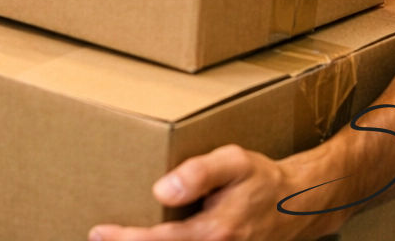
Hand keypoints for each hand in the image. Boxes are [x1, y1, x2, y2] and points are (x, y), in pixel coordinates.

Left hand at [88, 145, 348, 240]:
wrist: (296, 204)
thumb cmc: (260, 178)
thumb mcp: (233, 161)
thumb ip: (198, 173)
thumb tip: (161, 189)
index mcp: (214, 233)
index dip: (126, 240)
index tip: (99, 232)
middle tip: (98, 238)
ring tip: (116, 238)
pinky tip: (149, 236)